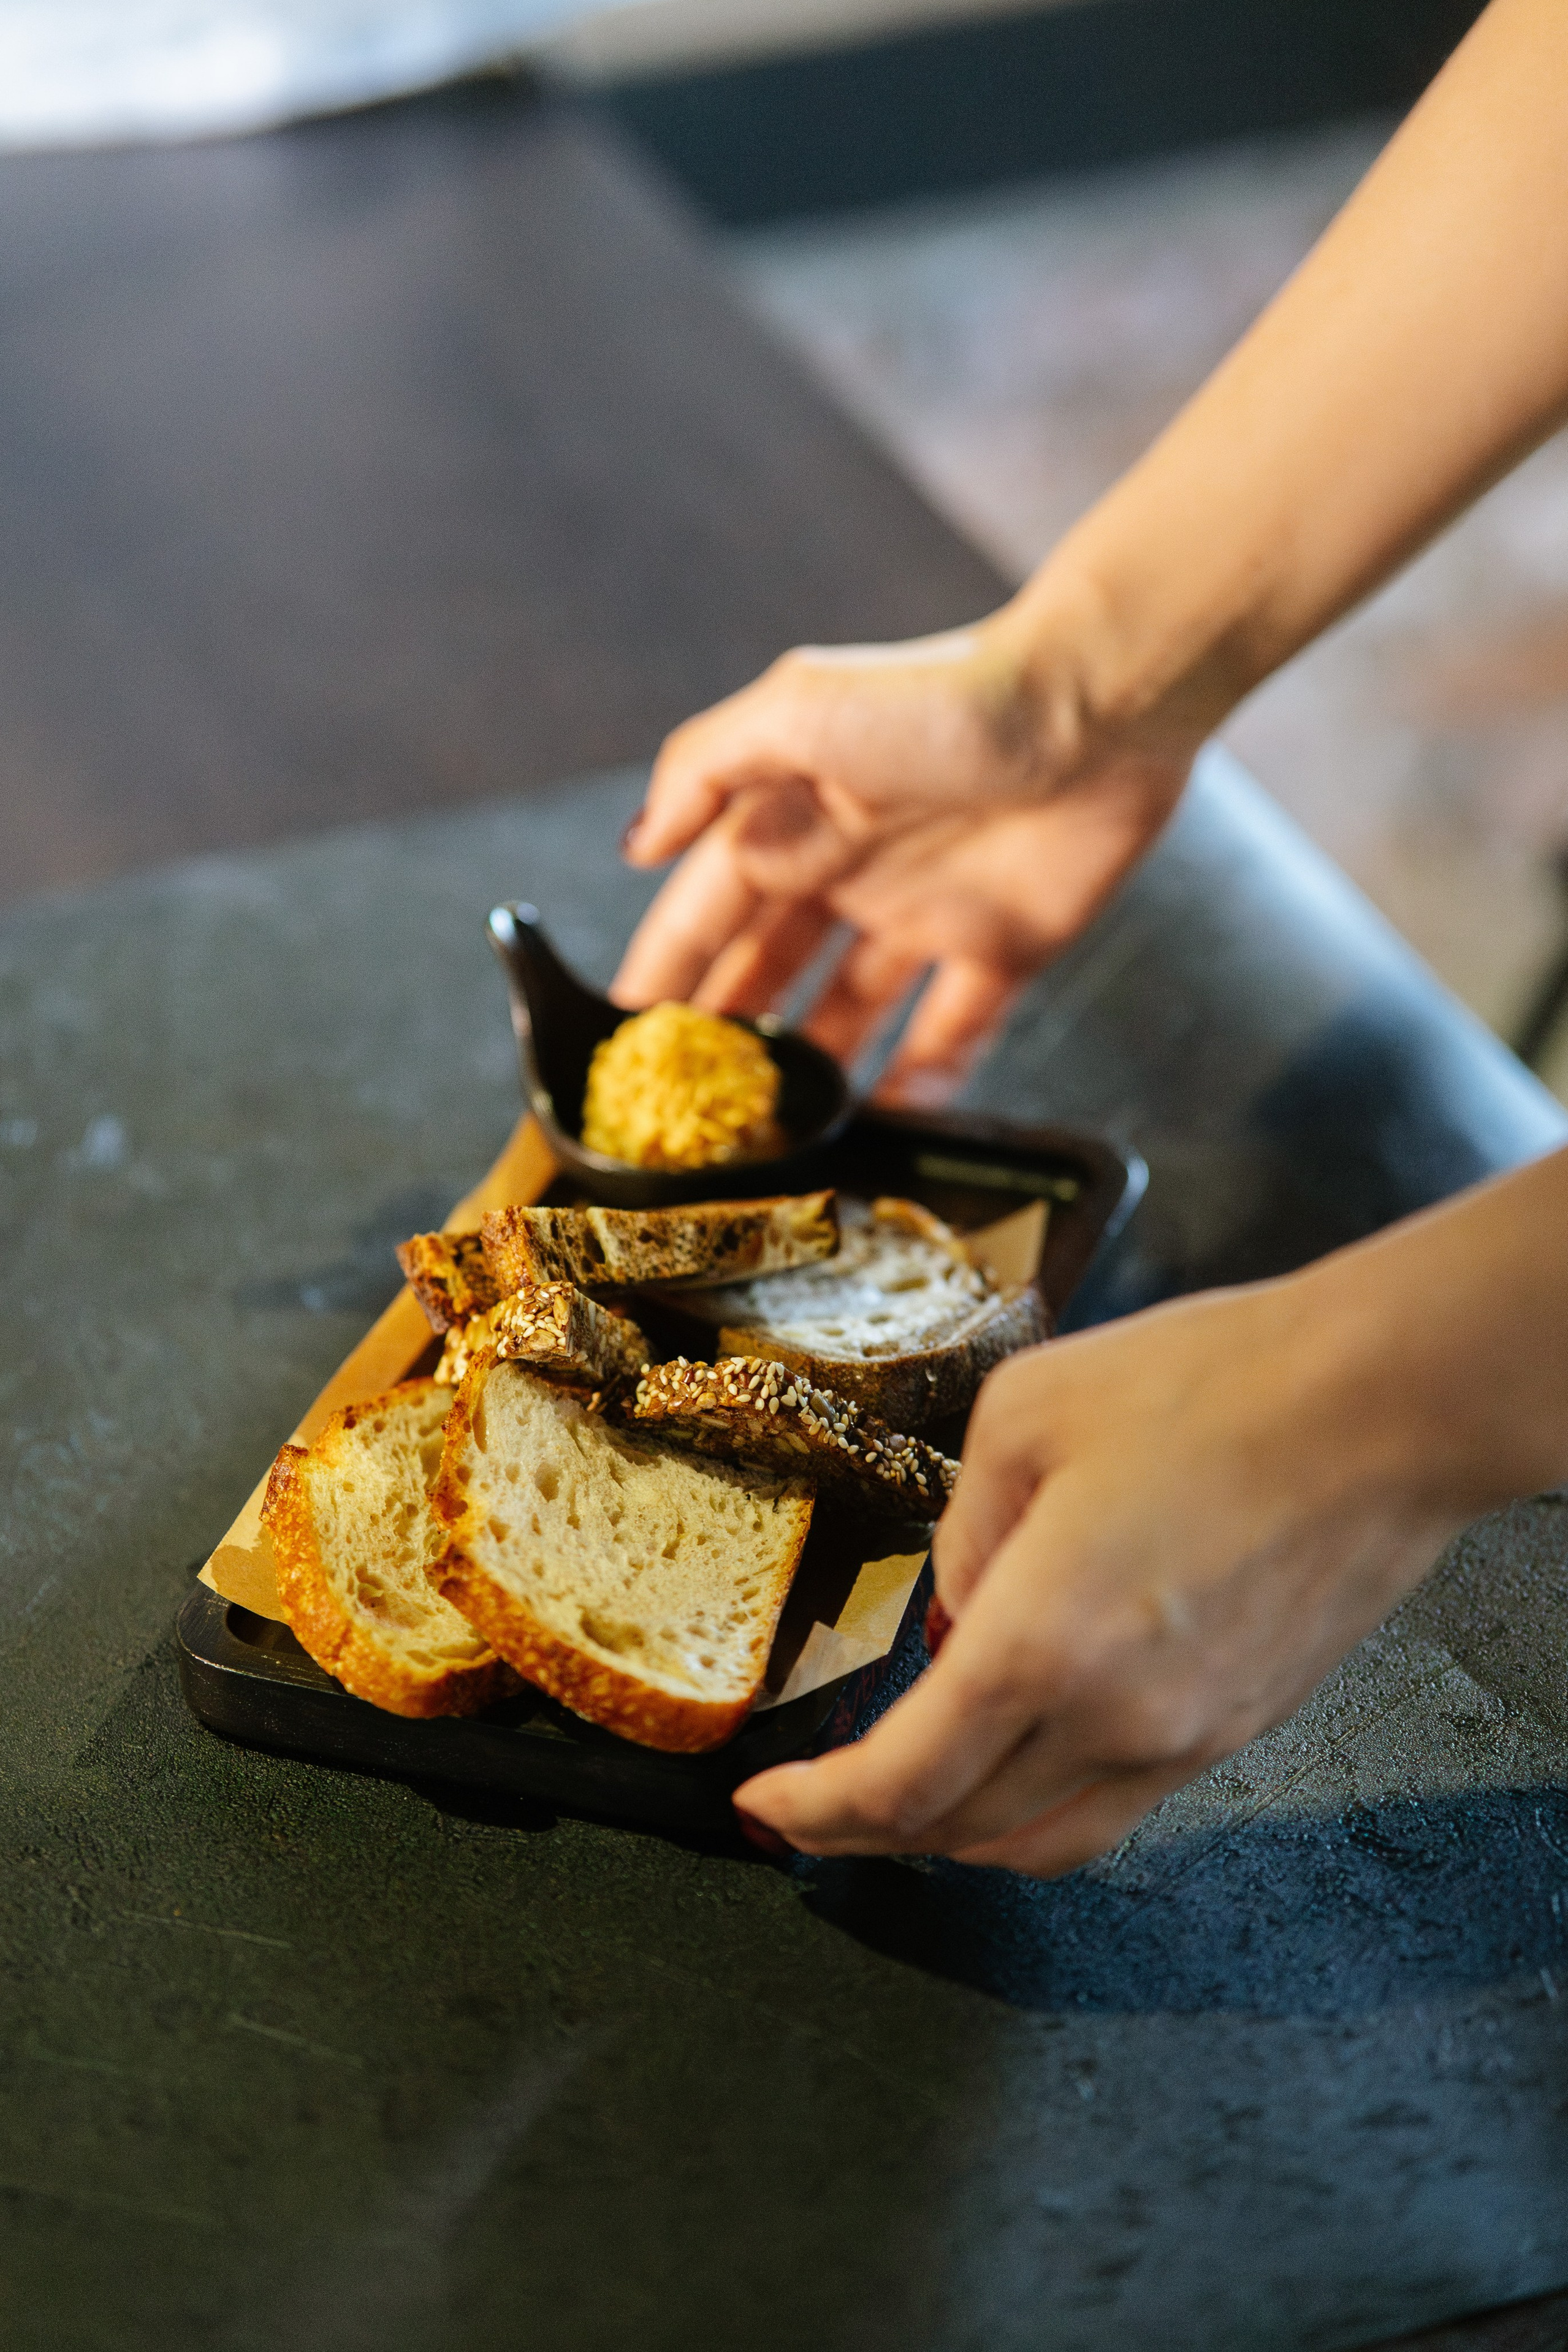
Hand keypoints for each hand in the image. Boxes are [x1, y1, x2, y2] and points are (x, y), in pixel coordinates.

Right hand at [614, 619, 1190, 1103]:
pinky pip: (951, 1033)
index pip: (705, 914)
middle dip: (726, 1038)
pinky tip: (884, 1123)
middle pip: (767, 973)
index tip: (622, 1045)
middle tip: (689, 1111)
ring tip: (776, 1135)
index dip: (663, 975)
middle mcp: (850, 871)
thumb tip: (634, 845)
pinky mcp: (1004, 946)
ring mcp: (926, 914)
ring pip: (849, 1013)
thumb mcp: (799, 709)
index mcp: (792, 819)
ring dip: (813, 1071)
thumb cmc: (947, 695)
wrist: (1101, 705)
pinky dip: (919, 1082)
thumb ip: (704, 767)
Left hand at [732, 1273, 1467, 1874]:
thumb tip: (955, 1607)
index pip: (898, 1784)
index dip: (816, 1813)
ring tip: (907, 1799)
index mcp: (1038, 1645)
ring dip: (958, 1834)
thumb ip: (962, 1527)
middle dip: (868, 1829)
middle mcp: (1113, 1721)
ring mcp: (1187, 1738)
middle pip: (960, 1830)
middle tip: (815, 1805)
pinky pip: (1116, 1804)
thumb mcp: (1027, 1414)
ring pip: (1043, 1840)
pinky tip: (1021, 1754)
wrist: (1382, 1404)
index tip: (763, 1808)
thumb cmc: (1213, 1386)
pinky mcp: (1240, 1726)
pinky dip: (1043, 1804)